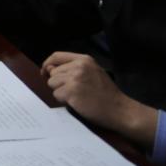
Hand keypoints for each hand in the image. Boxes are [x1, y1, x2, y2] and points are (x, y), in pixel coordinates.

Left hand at [41, 53, 158, 145]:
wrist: (120, 110)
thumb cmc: (106, 93)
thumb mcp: (92, 72)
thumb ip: (72, 68)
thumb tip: (49, 69)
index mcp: (84, 59)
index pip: (56, 56)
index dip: (48, 64)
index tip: (45, 72)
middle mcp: (78, 66)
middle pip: (53, 72)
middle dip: (59, 83)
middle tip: (74, 91)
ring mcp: (75, 79)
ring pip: (52, 84)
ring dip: (60, 92)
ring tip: (76, 96)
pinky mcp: (72, 92)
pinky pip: (56, 95)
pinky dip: (63, 100)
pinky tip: (77, 102)